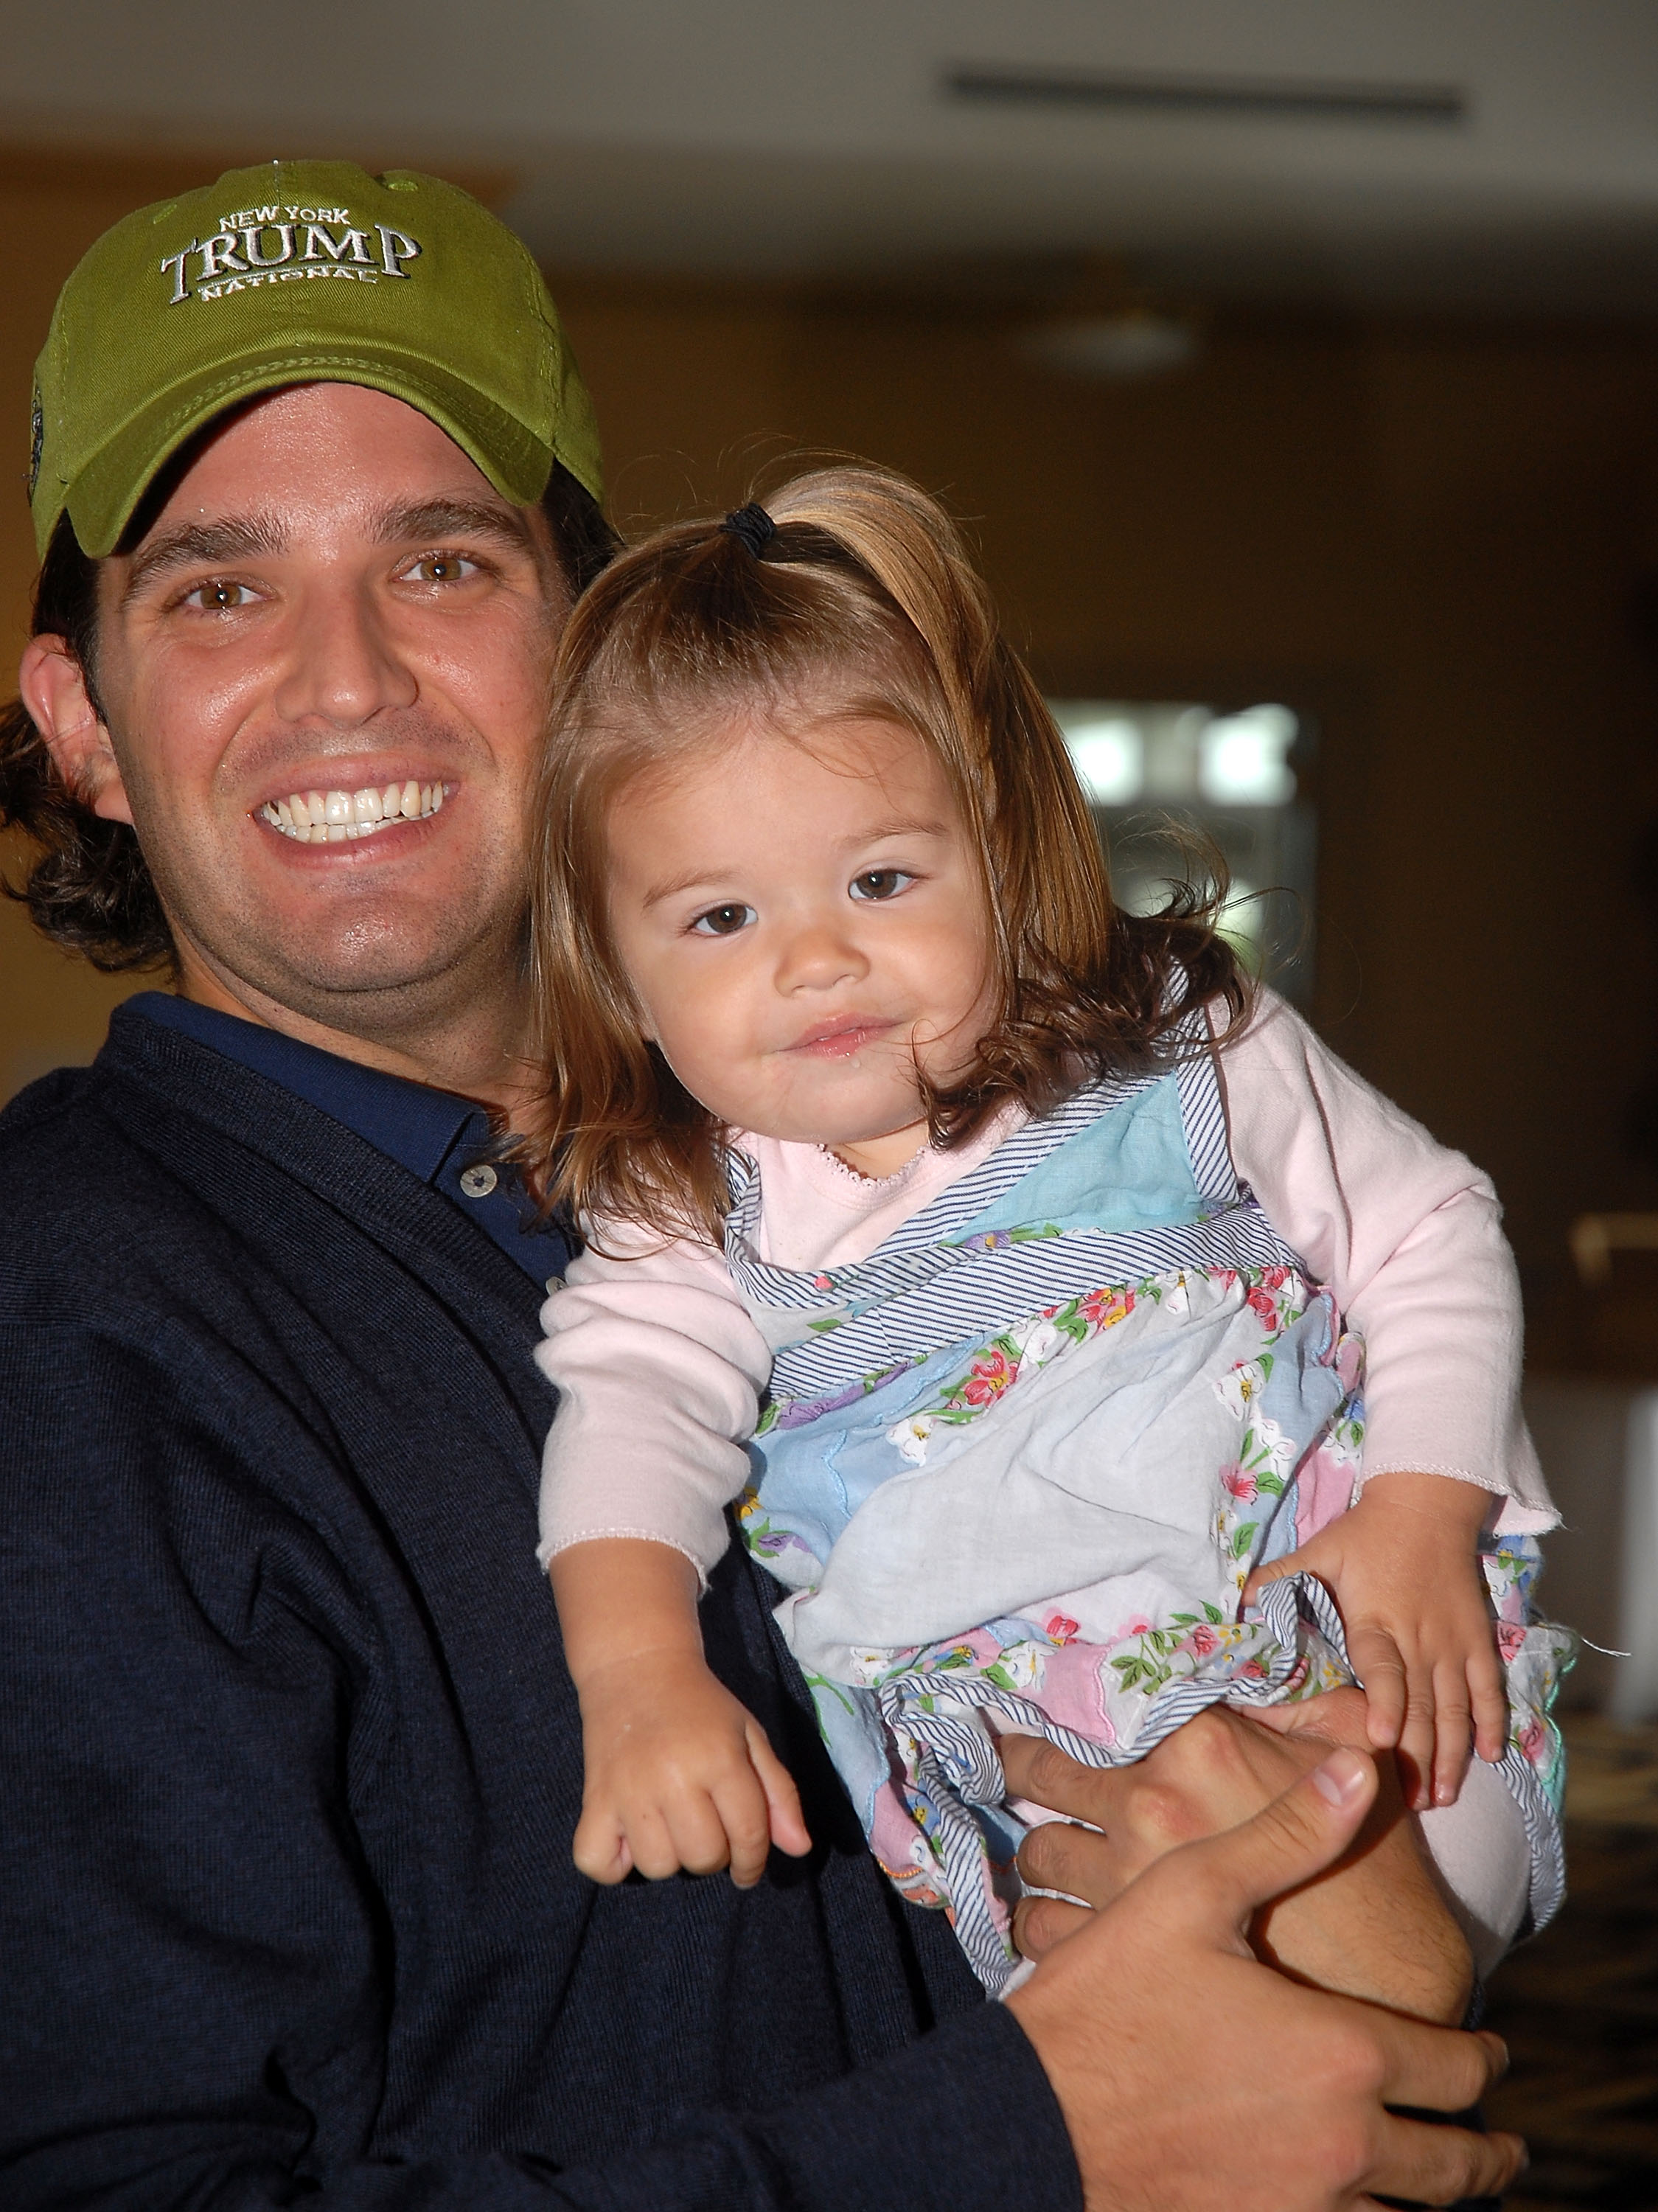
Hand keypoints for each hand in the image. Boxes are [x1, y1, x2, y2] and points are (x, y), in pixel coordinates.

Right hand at [573, 1649, 811, 1886]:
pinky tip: (629, 1837)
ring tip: (669, 1824)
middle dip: (713, 1855)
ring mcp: (629, 1791)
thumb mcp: (750, 1737)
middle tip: (705, 1827)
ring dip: (669, 1857)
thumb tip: (800, 1849)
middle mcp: (674, 1777)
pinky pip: (598, 1863)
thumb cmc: (702, 1708)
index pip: (748, 1836)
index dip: (754, 1862)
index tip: (747, 1868)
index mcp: (719, 1759)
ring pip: (657, 1866)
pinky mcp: (594, 1800)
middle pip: (703, 1858)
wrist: (638, 1670)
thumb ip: (780, 1793)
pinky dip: (613, 1863)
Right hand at [1004, 1746, 1524, 2211]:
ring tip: (1442, 2179)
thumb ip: (1287, 1835)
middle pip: (1453, 2167)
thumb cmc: (1112, 1995)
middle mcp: (1343, 2143)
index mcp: (1341, 2051)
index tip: (1494, 2054)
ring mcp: (1305, 2206)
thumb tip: (1361, 1769)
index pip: (1455, 2068)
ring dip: (1435, 2198)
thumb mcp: (1192, 1893)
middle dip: (1486, 2155)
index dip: (1484, 2058)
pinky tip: (1364, 2204)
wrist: (1033, 2115)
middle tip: (1500, 2145)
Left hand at [1005, 1702, 1473, 2022]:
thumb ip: (1299, 1703)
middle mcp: (1148, 1804)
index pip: (1100, 1704)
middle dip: (1024, 1772)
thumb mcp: (1351, 1753)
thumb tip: (1263, 1669)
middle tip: (1005, 1766)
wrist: (1394, 1991)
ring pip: (1039, 1857)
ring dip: (1040, 1858)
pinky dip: (1040, 1924)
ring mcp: (1125, 1881)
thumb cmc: (1377, 1868)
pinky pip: (1042, 1929)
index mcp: (1197, 1744)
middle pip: (1047, 1778)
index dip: (1065, 1708)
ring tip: (1041, 1858)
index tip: (1033, 1708)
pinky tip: (1051, 1921)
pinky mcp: (1119, 1953)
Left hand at [1245, 1471, 1507, 1810]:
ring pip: (1457, 1707)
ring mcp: (1453, 1643)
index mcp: (1375, 1621)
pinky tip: (1489, 1756)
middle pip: (1422, 1705)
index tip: (1378, 1739)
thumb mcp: (1318, 1551)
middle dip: (1417, 1756)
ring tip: (1443, 1796)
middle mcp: (1418, 1639)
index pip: (1382, 1670)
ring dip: (1451, 1754)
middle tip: (1412, 1804)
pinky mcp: (1477, 1640)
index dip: (1383, 1705)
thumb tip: (1235, 1605)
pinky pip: (1489, 1688)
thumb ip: (1278, 1580)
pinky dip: (1490, 1722)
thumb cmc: (1365, 1534)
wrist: (1426, 1504)